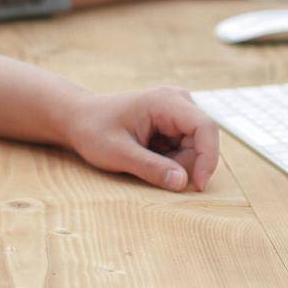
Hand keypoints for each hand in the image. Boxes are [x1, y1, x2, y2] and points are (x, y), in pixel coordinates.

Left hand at [60, 87, 220, 191]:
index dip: (208, 158)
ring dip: (175, 164)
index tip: (197, 186)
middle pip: (201, 142)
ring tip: (142, 159)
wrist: (79, 118)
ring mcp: (177, 111)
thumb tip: (183, 183)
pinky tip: (146, 155)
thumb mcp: (118, 153)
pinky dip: (170, 161)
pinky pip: (185, 150)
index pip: (205, 127)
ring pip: (194, 149)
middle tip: (148, 169)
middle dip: (183, 165)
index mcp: (165, 101)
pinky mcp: (174, 123)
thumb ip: (151, 168)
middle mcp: (177, 101)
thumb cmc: (94, 130)